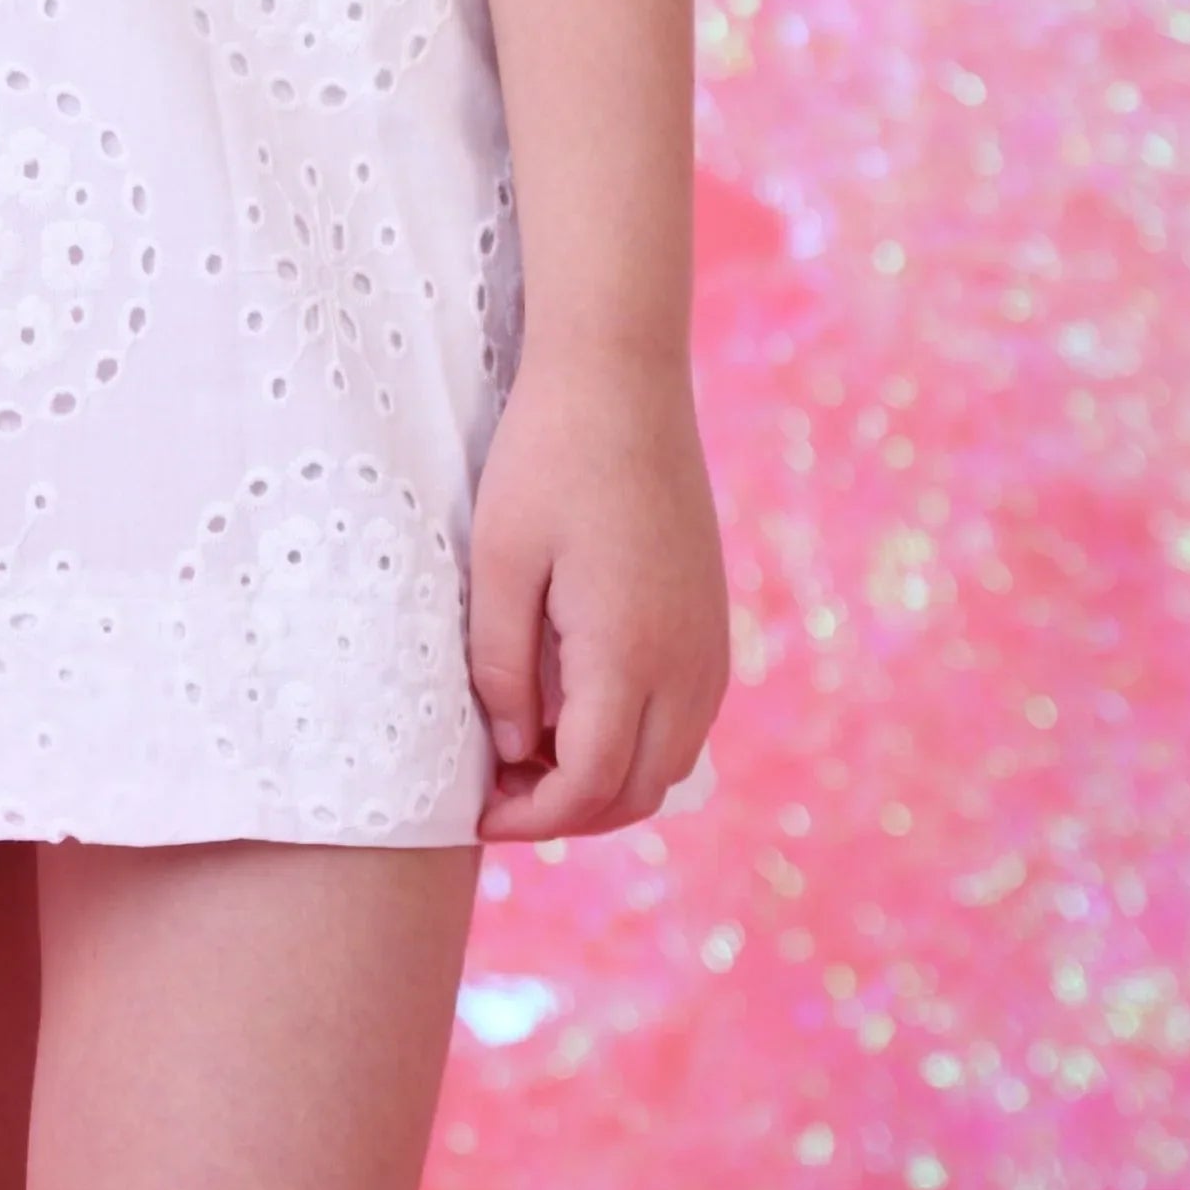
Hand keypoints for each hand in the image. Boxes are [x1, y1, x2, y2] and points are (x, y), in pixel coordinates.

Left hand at [469, 346, 728, 841]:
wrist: (623, 373)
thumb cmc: (549, 456)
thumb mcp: (499, 562)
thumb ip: (501, 668)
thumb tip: (515, 750)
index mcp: (631, 652)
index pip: (589, 784)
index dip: (530, 817)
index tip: (477, 812)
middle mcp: (688, 662)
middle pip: (638, 792)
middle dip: (567, 812)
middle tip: (498, 790)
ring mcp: (710, 642)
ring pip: (669, 762)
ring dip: (605, 780)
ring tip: (528, 753)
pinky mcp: (712, 618)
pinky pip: (685, 717)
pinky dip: (636, 741)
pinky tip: (576, 710)